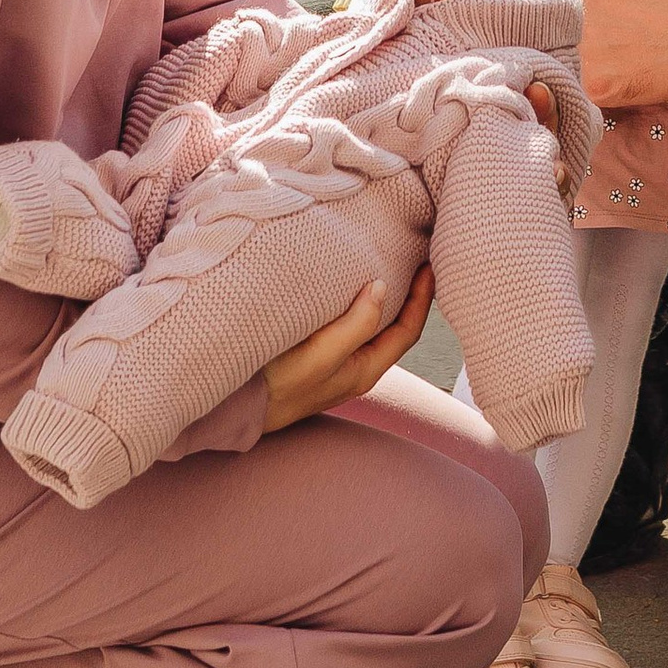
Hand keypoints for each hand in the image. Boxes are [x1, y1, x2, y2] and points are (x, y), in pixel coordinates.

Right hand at [260, 265, 433, 429]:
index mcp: (365, 370)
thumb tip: (382, 288)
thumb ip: (355, 325)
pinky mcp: (317, 356)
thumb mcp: (321, 355)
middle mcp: (356, 368)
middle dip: (410, 297)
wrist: (237, 408)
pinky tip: (349, 288)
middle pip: (396, 329)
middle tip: (416, 260)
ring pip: (373, 328)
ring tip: (389, 267)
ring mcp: (337, 364)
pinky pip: (350, 327)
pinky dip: (359, 304)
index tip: (430, 265)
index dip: (423, 299)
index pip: (408, 331)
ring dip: (385, 299)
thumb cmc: (279, 385)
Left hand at [559, 0, 667, 108]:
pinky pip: (579, 86)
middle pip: (543, 28)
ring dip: (572, 59)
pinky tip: (614, 75)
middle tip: (595, 35)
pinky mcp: (594, 89)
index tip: (572, 12)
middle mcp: (565, 20)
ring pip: (558, 59)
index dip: (555, 3)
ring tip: (606, 56)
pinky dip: (591, 82)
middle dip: (560, 31)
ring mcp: (578, 57)